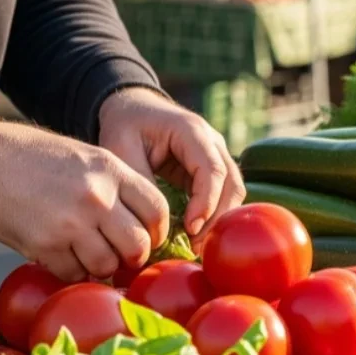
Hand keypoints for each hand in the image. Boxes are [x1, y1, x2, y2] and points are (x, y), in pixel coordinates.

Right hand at [0, 119, 169, 281]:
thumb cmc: (36, 158)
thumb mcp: (87, 158)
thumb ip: (117, 187)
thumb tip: (142, 224)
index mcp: (112, 171)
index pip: (157, 210)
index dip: (158, 231)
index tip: (149, 238)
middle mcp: (97, 197)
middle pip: (138, 244)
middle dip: (133, 256)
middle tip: (120, 255)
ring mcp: (71, 223)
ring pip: (107, 264)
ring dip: (100, 266)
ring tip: (87, 254)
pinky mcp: (45, 245)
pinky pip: (73, 273)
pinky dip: (70, 271)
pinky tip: (61, 256)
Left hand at [97, 88, 244, 241]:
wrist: (134, 108)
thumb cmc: (126, 125)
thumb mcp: (121, 148)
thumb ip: (140, 180)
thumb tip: (157, 219)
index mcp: (192, 131)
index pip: (212, 170)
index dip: (206, 202)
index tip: (190, 228)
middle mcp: (213, 141)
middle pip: (232, 184)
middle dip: (217, 217)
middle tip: (197, 246)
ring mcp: (218, 154)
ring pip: (234, 191)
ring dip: (220, 219)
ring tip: (198, 244)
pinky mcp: (214, 168)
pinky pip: (225, 193)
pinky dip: (216, 214)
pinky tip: (198, 234)